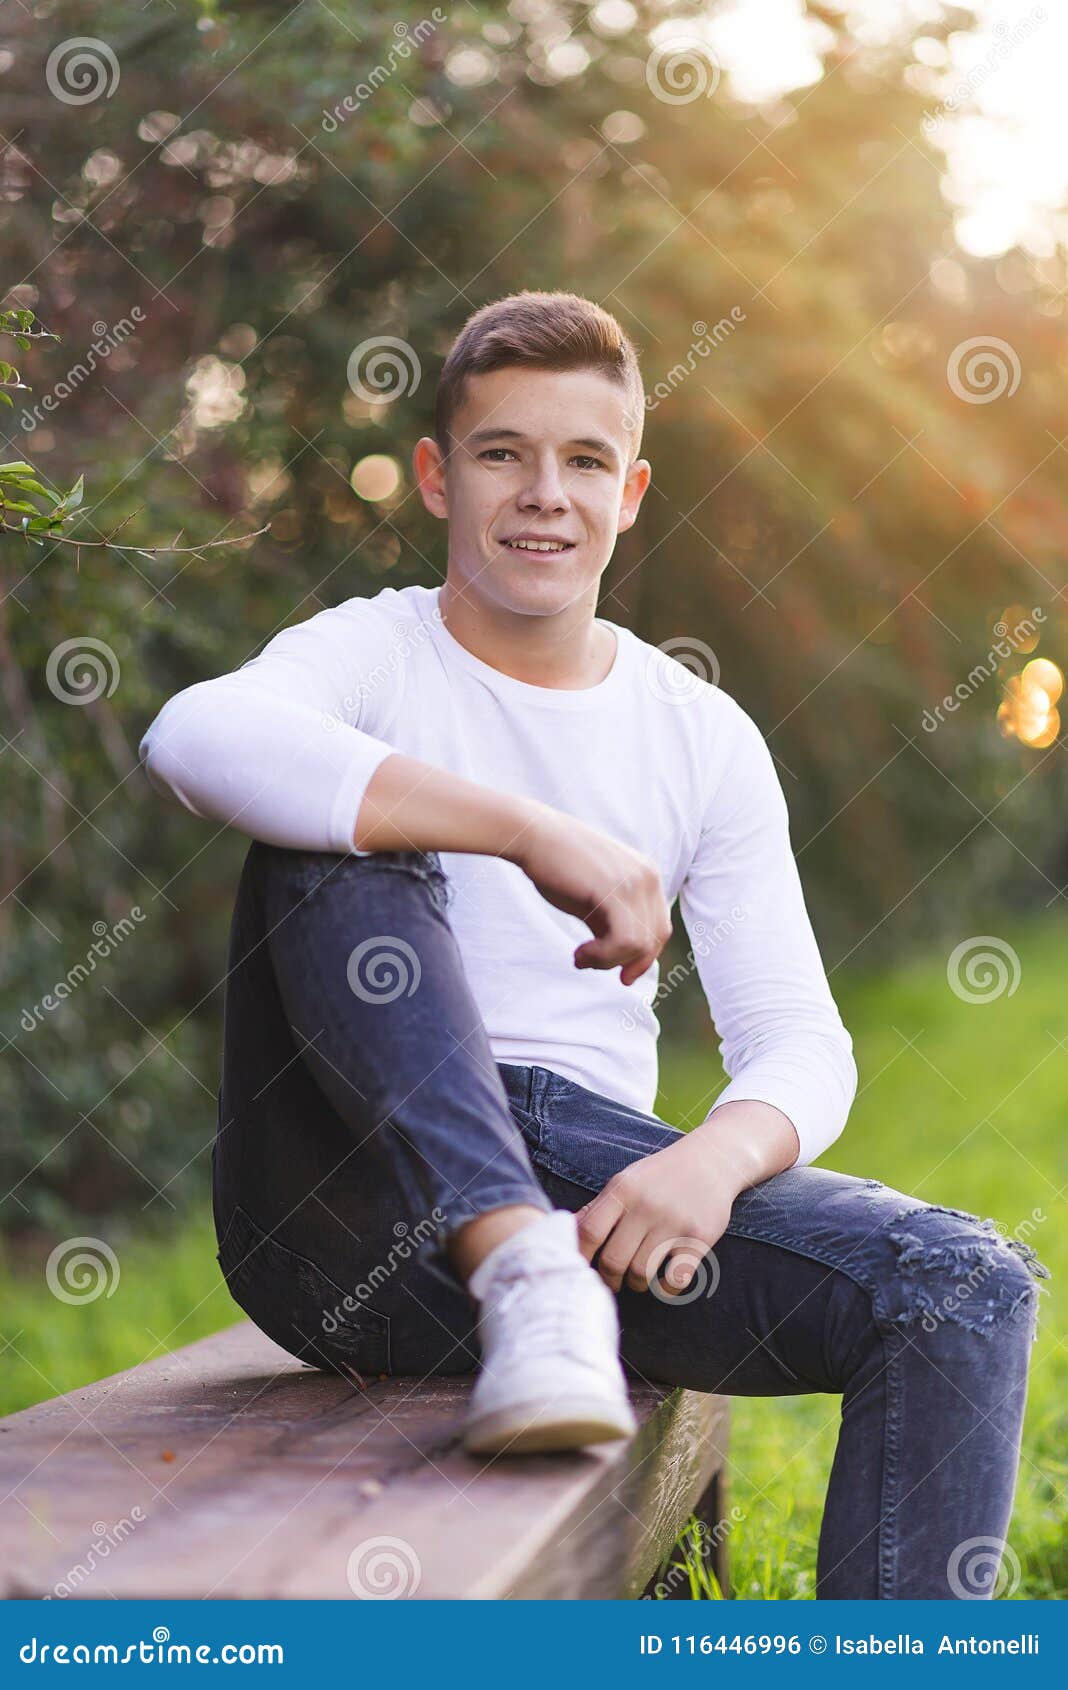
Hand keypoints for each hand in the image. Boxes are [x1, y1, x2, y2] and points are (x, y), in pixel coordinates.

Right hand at [509, 805, 671, 986]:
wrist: (533, 836)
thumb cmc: (558, 868)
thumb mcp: (594, 901)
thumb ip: (613, 924)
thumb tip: (624, 962)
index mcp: (647, 876)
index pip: (660, 928)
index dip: (643, 958)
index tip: (621, 976)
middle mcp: (649, 877)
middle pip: (655, 938)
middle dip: (627, 962)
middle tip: (592, 965)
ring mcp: (635, 882)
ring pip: (640, 945)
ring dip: (608, 961)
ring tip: (581, 957)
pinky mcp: (616, 890)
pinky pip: (626, 941)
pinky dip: (603, 956)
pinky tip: (580, 953)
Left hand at [574, 1132, 740, 1295]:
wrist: (712, 1159)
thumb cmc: (661, 1175)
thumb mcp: (626, 1181)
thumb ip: (599, 1207)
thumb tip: (565, 1230)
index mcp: (622, 1190)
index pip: (589, 1232)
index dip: (580, 1256)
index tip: (580, 1269)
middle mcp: (646, 1205)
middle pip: (613, 1260)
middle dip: (609, 1279)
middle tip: (612, 1282)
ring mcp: (674, 1222)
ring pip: (641, 1273)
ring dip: (636, 1284)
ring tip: (638, 1278)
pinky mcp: (699, 1237)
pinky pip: (675, 1279)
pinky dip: (666, 1288)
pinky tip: (664, 1281)